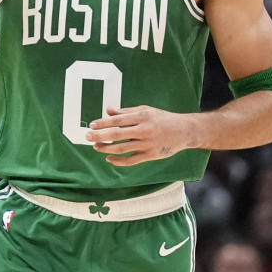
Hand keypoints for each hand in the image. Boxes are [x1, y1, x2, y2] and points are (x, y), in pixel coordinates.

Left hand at [86, 106, 201, 166]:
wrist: (184, 131)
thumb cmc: (162, 118)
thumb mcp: (146, 110)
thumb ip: (126, 112)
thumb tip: (108, 110)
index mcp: (142, 116)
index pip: (117, 120)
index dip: (103, 123)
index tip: (92, 125)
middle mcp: (144, 130)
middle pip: (116, 134)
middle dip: (100, 136)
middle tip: (88, 137)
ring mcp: (147, 144)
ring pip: (121, 148)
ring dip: (106, 149)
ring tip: (96, 147)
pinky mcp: (150, 155)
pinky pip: (131, 160)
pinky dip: (118, 161)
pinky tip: (109, 158)